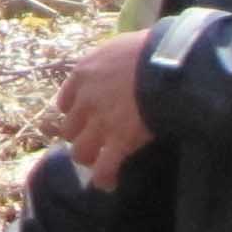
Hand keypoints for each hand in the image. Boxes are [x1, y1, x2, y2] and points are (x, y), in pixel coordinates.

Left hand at [52, 30, 155, 190]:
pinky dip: (105, 178)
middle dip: (80, 137)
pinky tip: (109, 184)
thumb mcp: (122, 47)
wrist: (166, 63)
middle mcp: (86, 100)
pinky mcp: (119, 140)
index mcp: (83, 74)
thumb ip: (113, 62)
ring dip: (88, 158)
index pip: (65, 101)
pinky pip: (105, 168)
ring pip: (80, 151)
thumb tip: (123, 65)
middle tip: (94, 142)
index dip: (75, 113)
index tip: (85, 119)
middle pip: (69, 129)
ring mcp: (100, 122)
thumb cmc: (152, 49)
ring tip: (99, 162)